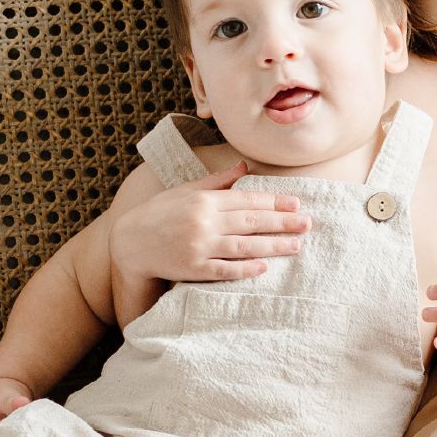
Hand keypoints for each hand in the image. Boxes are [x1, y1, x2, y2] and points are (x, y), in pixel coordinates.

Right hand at [110, 162, 306, 282]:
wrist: (129, 243)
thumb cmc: (159, 214)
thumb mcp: (185, 190)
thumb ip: (217, 181)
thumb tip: (244, 167)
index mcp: (204, 200)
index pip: (247, 200)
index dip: (274, 202)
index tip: (296, 204)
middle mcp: (204, 222)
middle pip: (251, 222)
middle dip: (282, 222)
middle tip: (307, 224)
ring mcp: (199, 246)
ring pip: (244, 246)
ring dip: (273, 246)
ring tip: (296, 246)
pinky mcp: (193, 269)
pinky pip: (225, 269)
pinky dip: (245, 268)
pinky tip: (264, 267)